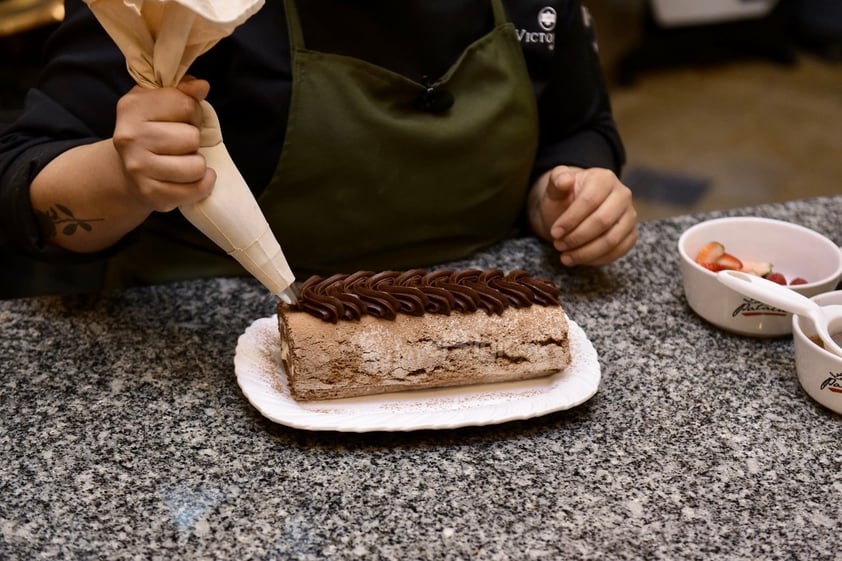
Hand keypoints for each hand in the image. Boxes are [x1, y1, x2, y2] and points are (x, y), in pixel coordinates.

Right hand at [112, 77, 215, 212]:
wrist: (127, 170)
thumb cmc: (152, 131)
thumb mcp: (161, 103)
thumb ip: (183, 91)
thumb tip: (202, 86)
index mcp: (132, 107)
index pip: (186, 104)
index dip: (193, 112)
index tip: (183, 119)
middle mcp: (130, 136)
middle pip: (192, 137)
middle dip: (194, 140)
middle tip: (181, 144)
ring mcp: (138, 167)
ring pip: (196, 166)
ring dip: (197, 164)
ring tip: (185, 161)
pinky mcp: (150, 193)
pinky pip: (194, 190)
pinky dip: (202, 186)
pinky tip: (194, 179)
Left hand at [529, 165, 637, 265]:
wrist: (572, 209)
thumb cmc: (564, 198)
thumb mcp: (555, 188)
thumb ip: (556, 181)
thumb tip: (564, 180)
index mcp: (604, 178)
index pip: (589, 201)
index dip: (571, 220)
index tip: (554, 232)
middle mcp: (623, 195)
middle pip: (602, 221)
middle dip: (577, 237)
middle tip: (558, 245)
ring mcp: (630, 215)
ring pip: (612, 239)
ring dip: (586, 252)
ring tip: (566, 257)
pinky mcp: (631, 233)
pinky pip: (619, 251)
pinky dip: (598, 259)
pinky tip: (580, 259)